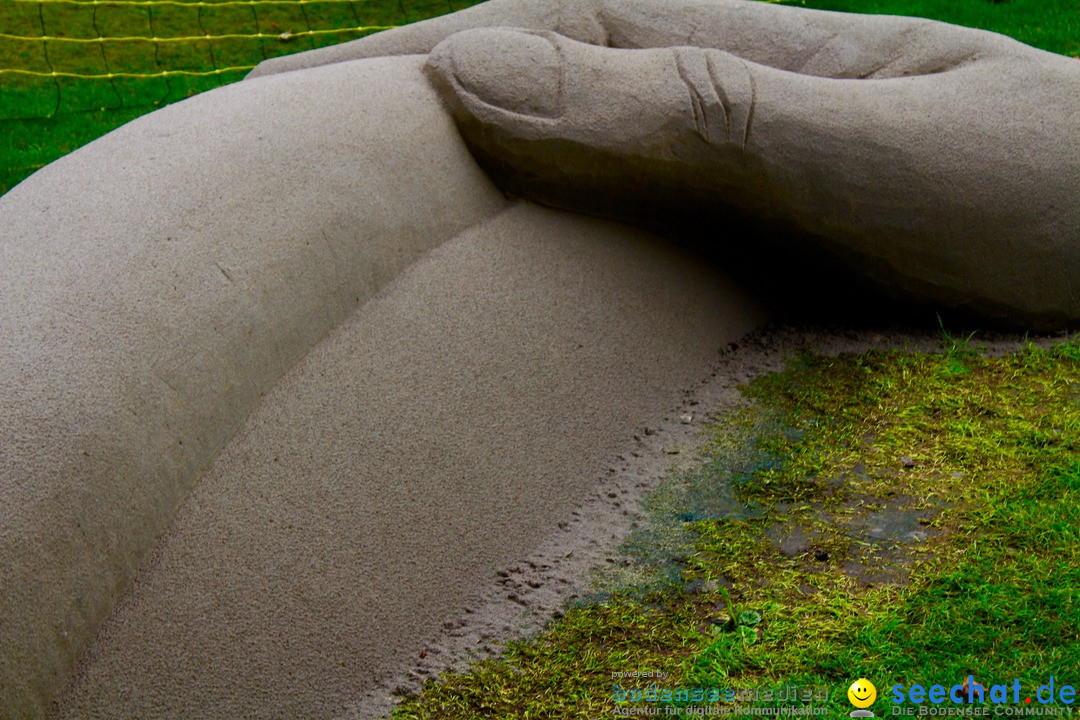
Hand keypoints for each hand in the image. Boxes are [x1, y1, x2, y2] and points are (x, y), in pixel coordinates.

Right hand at [256, 0, 1079, 327]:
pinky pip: (613, 257)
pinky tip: (494, 295)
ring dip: (451, 195)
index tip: (273, 106)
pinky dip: (536, 265)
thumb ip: (694, 112)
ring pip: (558, 181)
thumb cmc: (1052, 202)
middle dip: (396, 120)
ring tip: (347, 235)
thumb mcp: (879, 144)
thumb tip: (475, 71)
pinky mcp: (752, 268)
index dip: (394, 64)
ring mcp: (729, 192)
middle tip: (271, 165)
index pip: (528, 38)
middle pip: (524, 100)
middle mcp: (714, 118)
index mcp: (728, 59)